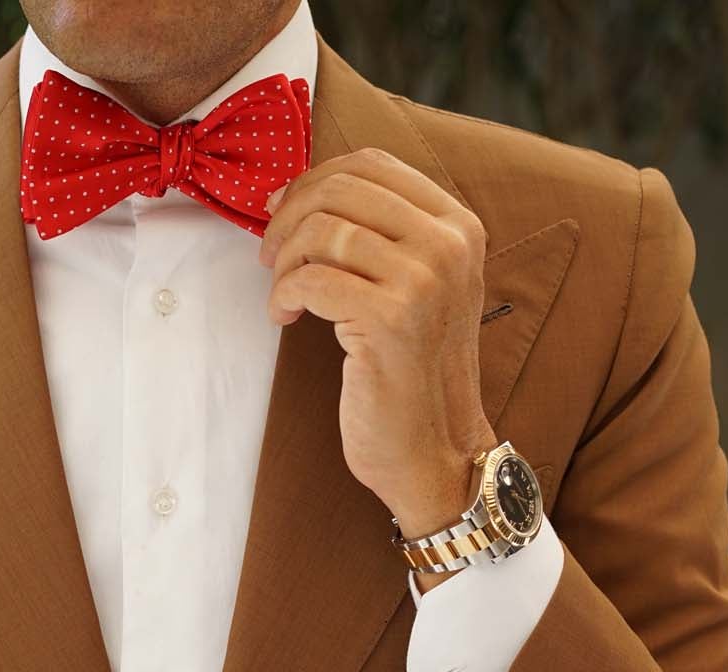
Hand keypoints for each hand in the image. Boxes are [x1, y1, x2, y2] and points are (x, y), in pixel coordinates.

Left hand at [258, 147, 496, 536]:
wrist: (435, 451)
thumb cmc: (413, 375)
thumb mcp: (416, 289)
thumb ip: (381, 237)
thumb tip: (297, 193)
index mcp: (458, 226)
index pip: (372, 165)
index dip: (313, 181)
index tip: (281, 213)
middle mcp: (448, 245)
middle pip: (341, 188)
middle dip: (289, 217)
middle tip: (269, 256)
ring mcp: (424, 280)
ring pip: (322, 230)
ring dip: (284, 261)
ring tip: (283, 296)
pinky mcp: (391, 319)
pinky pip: (311, 279)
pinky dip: (284, 295)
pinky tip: (285, 318)